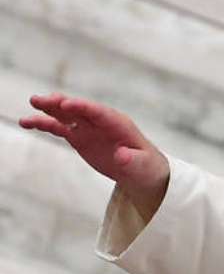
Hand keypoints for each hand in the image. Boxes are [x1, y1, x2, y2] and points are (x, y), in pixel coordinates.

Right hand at [19, 93, 169, 221]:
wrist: (142, 172)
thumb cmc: (147, 167)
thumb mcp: (143, 166)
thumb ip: (132, 160)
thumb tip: (122, 155)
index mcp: (120, 125)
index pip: (100, 113)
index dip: (84, 108)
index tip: (66, 105)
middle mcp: (102, 122)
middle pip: (80, 110)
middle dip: (61, 104)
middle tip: (40, 101)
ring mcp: (89, 129)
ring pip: (66, 116)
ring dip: (48, 111)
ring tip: (30, 109)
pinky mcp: (80, 138)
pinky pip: (60, 128)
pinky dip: (45, 124)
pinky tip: (27, 122)